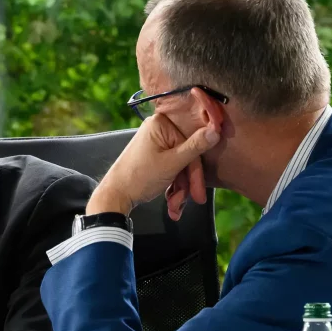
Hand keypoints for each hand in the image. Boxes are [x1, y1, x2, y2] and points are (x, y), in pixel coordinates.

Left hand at [87, 113, 219, 219]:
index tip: (200, 192)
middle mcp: (158, 129)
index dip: (197, 170)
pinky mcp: (153, 156)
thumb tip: (216, 129)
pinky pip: (170, 168)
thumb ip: (196, 147)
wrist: (115, 196)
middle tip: (193, 201)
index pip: (192, 144)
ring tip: (175, 206)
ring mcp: (155, 143)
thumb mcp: (172, 164)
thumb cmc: (139, 178)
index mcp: (161, 124)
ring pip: (179, 165)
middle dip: (188, 182)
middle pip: (186, 155)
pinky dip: (172, 185)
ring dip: (180, 188)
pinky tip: (171, 203)